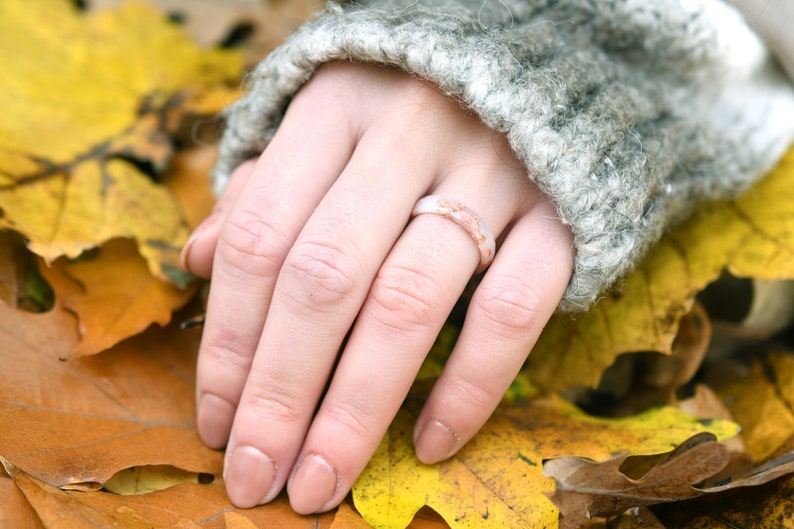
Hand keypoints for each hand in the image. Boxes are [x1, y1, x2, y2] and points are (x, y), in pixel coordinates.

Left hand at [181, 62, 573, 513]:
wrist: (547, 70)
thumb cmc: (413, 110)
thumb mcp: (330, 124)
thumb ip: (267, 188)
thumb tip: (198, 263)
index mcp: (335, 108)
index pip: (260, 239)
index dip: (229, 343)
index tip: (215, 423)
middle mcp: (406, 134)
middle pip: (324, 280)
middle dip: (280, 393)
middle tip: (257, 477)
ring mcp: (490, 171)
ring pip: (407, 303)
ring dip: (355, 409)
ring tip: (320, 481)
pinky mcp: (560, 213)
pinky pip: (510, 312)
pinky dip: (468, 386)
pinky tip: (428, 443)